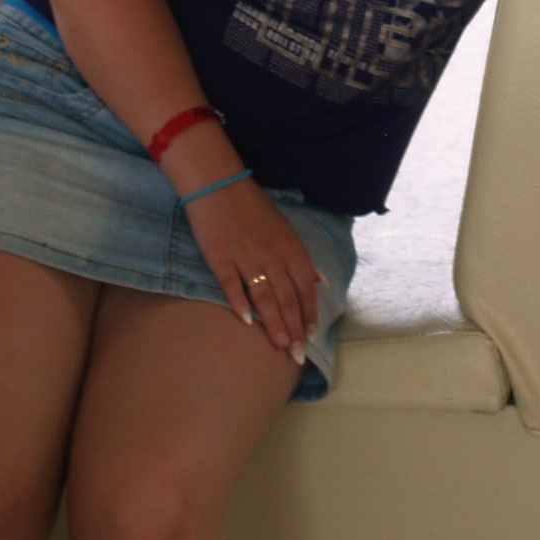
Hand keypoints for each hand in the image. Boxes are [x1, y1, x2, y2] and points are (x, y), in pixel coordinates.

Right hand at [185, 174, 319, 366]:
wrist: (218, 185)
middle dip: (294, 328)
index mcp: (290, 247)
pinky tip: (247, 322)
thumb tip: (320, 282)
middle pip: (287, 297)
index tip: (310, 336)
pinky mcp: (220, 258)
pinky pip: (232, 285)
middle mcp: (272, 254)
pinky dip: (240, 303)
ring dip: (273, 323)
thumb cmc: (253, 208)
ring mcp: (246, 257)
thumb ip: (301, 258)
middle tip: (296, 354)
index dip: (309, 313)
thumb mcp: (285, 229)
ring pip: (264, 296)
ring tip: (279, 346)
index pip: (305, 287)